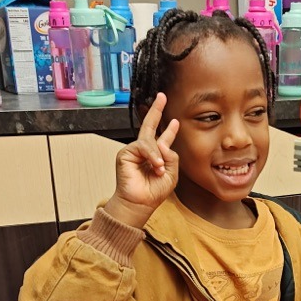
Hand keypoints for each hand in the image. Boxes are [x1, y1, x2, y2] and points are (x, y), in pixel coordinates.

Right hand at [105, 93, 178, 228]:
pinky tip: (155, 167)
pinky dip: (151, 156)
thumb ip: (172, 157)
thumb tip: (162, 143)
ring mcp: (133, 151)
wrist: (140, 204)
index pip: (162, 139)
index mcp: (156, 156)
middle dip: (155, 111)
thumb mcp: (171, 175)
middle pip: (149, 127)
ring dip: (158, 156)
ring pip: (150, 142)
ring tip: (159, 170)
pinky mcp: (125, 154)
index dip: (169, 130)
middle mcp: (144, 151)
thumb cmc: (153, 193)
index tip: (175, 121)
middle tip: (162, 97)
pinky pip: (142, 147)